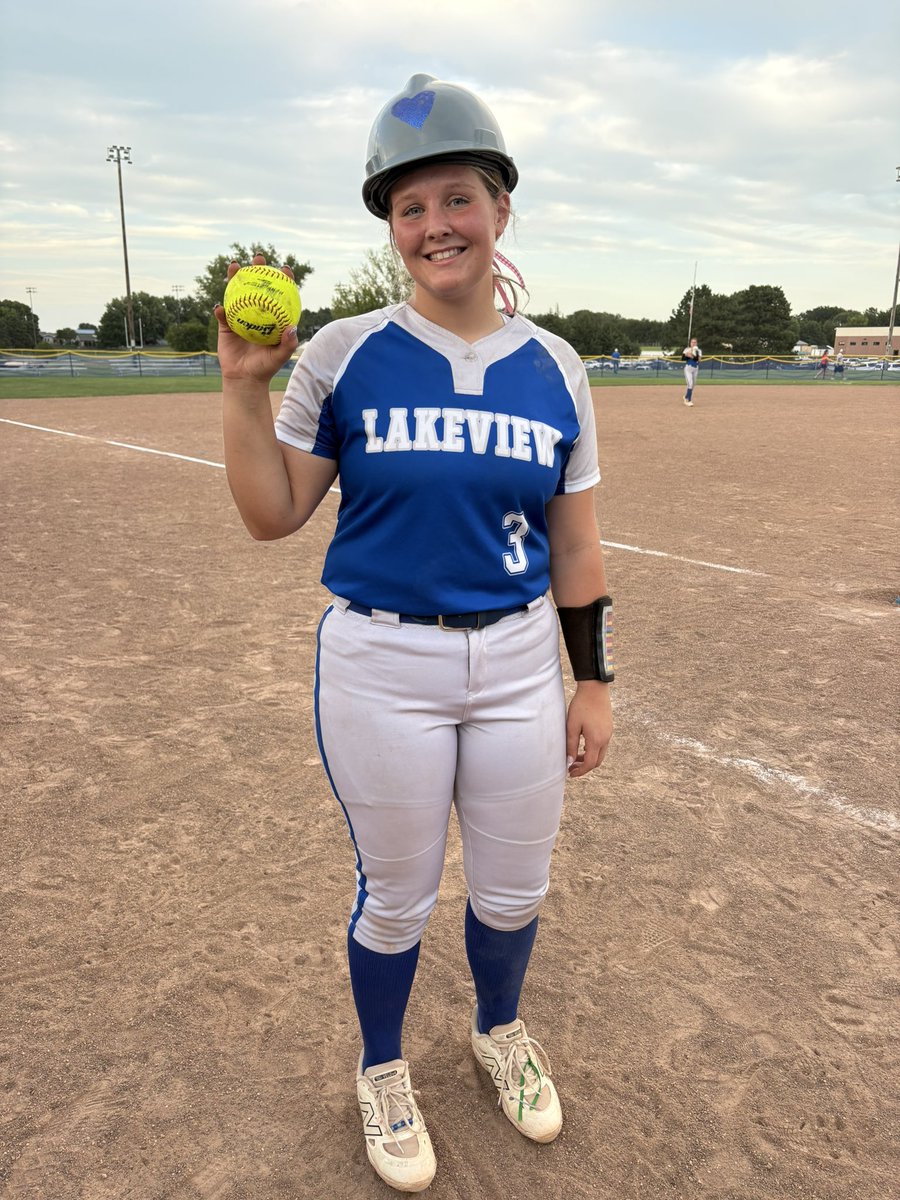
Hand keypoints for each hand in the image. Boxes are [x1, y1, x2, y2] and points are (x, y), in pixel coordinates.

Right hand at [214, 253, 298, 382]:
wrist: (244, 378)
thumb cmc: (265, 368)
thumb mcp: (279, 357)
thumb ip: (287, 343)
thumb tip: (292, 328)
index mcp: (271, 317)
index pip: (278, 294)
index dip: (282, 280)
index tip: (284, 269)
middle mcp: (256, 313)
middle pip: (256, 286)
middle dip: (257, 269)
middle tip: (258, 258)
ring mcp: (239, 317)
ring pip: (236, 293)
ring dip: (234, 278)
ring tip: (234, 266)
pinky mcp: (225, 325)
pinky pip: (222, 314)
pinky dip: (221, 310)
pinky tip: (220, 308)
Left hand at [566, 680, 612, 777]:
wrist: (595, 689)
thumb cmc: (581, 706)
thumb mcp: (572, 726)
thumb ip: (571, 745)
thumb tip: (569, 761)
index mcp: (596, 740)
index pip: (590, 763)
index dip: (580, 771)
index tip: (570, 773)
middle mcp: (605, 738)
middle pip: (597, 761)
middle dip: (585, 767)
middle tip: (572, 767)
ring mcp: (609, 733)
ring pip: (600, 753)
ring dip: (589, 758)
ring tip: (575, 756)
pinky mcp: (608, 727)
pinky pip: (602, 744)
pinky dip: (593, 750)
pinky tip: (583, 745)